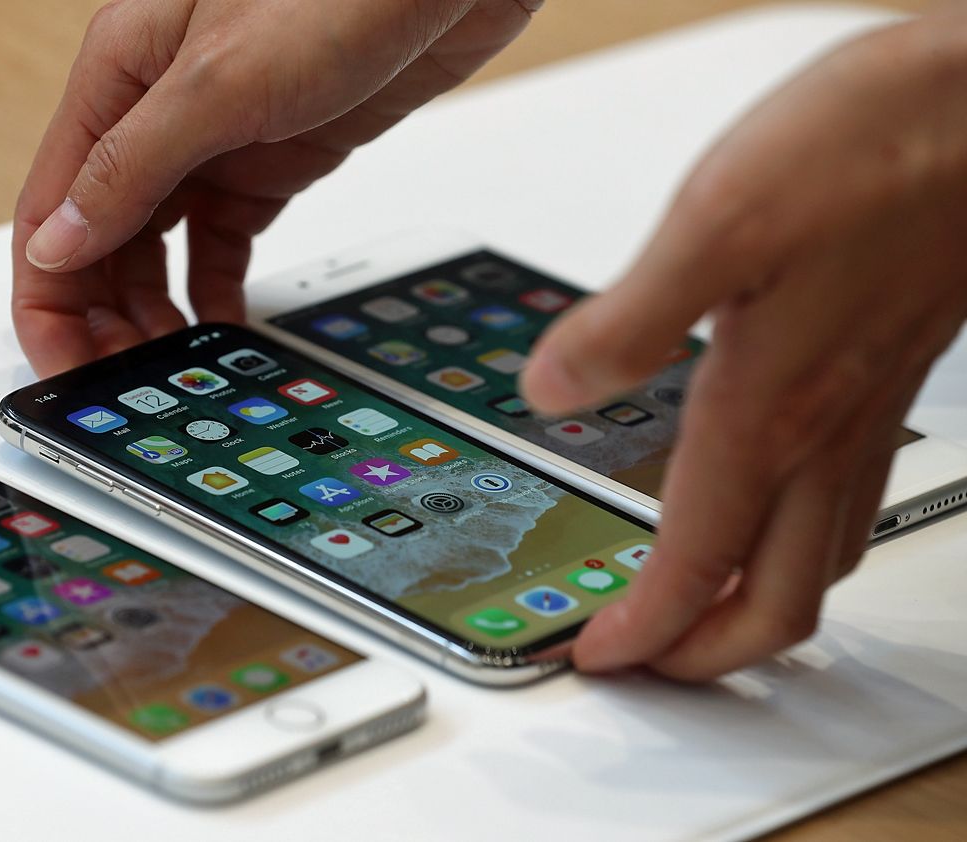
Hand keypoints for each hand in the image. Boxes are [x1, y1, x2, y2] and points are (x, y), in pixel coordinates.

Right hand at [13, 0, 539, 375]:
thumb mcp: (220, 82)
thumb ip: (133, 165)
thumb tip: (57, 243)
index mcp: (118, 78)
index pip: (51, 207)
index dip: (47, 296)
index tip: (61, 366)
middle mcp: (158, 112)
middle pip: (99, 235)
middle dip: (101, 316)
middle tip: (121, 387)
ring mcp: (217, 138)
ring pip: (159, 244)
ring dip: (155, 309)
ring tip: (169, 368)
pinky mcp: (274, 158)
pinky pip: (225, 238)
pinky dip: (217, 287)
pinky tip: (220, 328)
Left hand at [522, 12, 966, 680]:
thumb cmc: (878, 145)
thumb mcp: (718, 221)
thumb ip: (628, 321)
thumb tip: (551, 389)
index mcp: (769, 407)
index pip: (698, 563)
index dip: (644, 630)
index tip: (598, 658)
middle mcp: (825, 427)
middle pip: (778, 598)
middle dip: (707, 652)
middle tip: (650, 663)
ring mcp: (867, 407)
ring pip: (822, 557)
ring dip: (757, 605)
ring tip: (700, 610)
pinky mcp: (889, 369)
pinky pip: (847, 498)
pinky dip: (799, 538)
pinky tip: (768, 503)